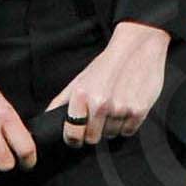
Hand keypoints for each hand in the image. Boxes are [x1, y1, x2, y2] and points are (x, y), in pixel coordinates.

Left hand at [49, 21, 169, 145]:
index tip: (76, 136)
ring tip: (116, 106)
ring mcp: (121, 108)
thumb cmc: (107, 63)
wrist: (139, 47)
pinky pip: (128, 131)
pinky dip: (127, 124)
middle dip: (94, 131)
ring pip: (111, 135)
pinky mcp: (139, 111)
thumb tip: (46, 118)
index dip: (73, 138)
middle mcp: (100, 104)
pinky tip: (127, 106)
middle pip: (92, 138)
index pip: (72, 134)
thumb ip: (62, 101)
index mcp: (82, 95)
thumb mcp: (80, 79)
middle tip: (100, 115)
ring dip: (112, 126)